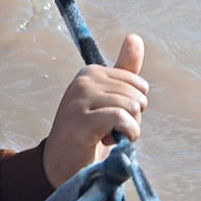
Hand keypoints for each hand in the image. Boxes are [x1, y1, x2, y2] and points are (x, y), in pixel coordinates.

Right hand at [41, 35, 148, 187]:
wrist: (62, 164)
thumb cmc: (89, 132)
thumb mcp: (108, 99)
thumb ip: (124, 71)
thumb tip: (135, 37)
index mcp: (90, 72)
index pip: (137, 84)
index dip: (132, 107)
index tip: (111, 117)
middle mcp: (83, 80)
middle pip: (137, 95)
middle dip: (132, 118)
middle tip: (109, 131)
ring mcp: (79, 99)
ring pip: (131, 107)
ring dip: (129, 130)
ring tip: (107, 136)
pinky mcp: (81, 121)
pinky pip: (122, 119)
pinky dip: (127, 135)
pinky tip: (110, 142)